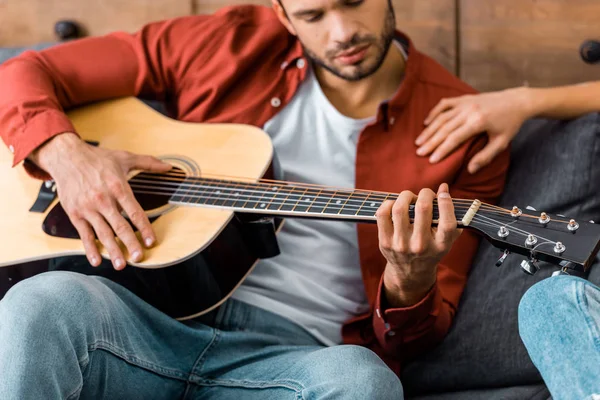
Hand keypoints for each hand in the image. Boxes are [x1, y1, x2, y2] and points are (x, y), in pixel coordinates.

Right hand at [31, 133, 171, 269]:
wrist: (66, 157)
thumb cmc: (97, 158)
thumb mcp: (124, 157)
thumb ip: (148, 163)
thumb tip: (169, 167)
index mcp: (118, 187)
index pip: (134, 212)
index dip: (144, 228)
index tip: (151, 241)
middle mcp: (103, 199)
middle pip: (119, 226)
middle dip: (130, 244)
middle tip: (139, 258)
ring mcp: (88, 208)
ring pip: (103, 233)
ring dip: (112, 250)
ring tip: (121, 265)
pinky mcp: (75, 213)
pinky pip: (84, 234)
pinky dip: (90, 248)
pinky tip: (96, 260)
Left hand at [376, 183, 461, 306]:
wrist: (410, 273)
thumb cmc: (431, 249)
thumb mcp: (446, 239)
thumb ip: (452, 215)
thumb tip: (444, 188)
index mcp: (440, 246)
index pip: (447, 223)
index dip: (446, 203)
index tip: (442, 194)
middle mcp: (420, 246)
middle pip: (423, 209)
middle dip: (425, 194)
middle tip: (426, 194)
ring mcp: (401, 245)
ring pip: (400, 209)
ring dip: (406, 196)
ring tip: (410, 198)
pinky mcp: (385, 242)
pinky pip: (382, 214)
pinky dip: (389, 204)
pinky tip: (395, 205)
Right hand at [415, 88, 531, 173]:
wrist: (517, 101)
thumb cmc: (510, 124)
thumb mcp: (501, 142)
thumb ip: (485, 156)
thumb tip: (470, 170)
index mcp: (478, 122)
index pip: (454, 138)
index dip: (441, 150)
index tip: (431, 160)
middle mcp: (469, 111)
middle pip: (444, 128)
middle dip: (430, 141)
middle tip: (419, 153)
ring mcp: (465, 103)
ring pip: (441, 117)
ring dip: (429, 129)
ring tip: (419, 141)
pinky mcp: (464, 98)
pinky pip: (444, 104)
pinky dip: (434, 112)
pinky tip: (426, 122)